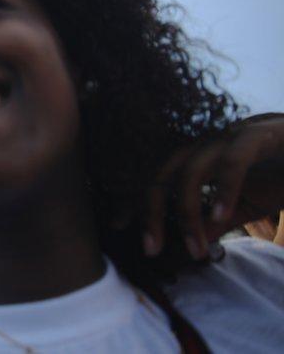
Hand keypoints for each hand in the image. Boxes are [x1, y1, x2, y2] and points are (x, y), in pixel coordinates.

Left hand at [144, 114, 283, 258]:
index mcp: (200, 157)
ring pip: (190, 169)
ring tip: (195, 247)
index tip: (117, 226)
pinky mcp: (258, 135)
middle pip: (162, 172)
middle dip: (150, 211)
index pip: (156, 176)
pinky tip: (220, 217)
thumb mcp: (246, 203)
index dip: (133, 199)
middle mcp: (207, 144)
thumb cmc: (283, 172)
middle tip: (150, 248)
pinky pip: (232, 161)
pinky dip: (223, 190)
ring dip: (187, 212)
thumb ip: (220, 219)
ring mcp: (229, 136)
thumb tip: (194, 244)